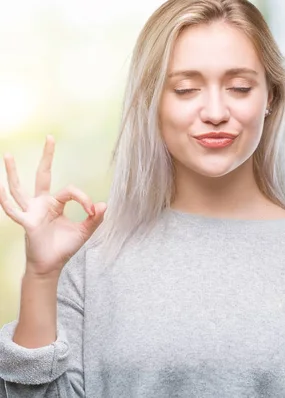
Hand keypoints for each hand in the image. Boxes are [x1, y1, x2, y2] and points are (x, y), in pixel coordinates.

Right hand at [0, 136, 106, 277]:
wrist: (52, 265)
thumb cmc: (64, 247)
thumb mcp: (84, 231)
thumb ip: (95, 219)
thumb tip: (104, 204)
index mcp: (56, 203)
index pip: (70, 190)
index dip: (83, 198)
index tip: (92, 210)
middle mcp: (42, 203)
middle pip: (42, 175)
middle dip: (47, 157)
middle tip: (50, 137)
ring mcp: (31, 211)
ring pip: (20, 188)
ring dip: (13, 172)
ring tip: (7, 155)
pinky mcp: (26, 222)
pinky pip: (13, 210)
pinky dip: (4, 199)